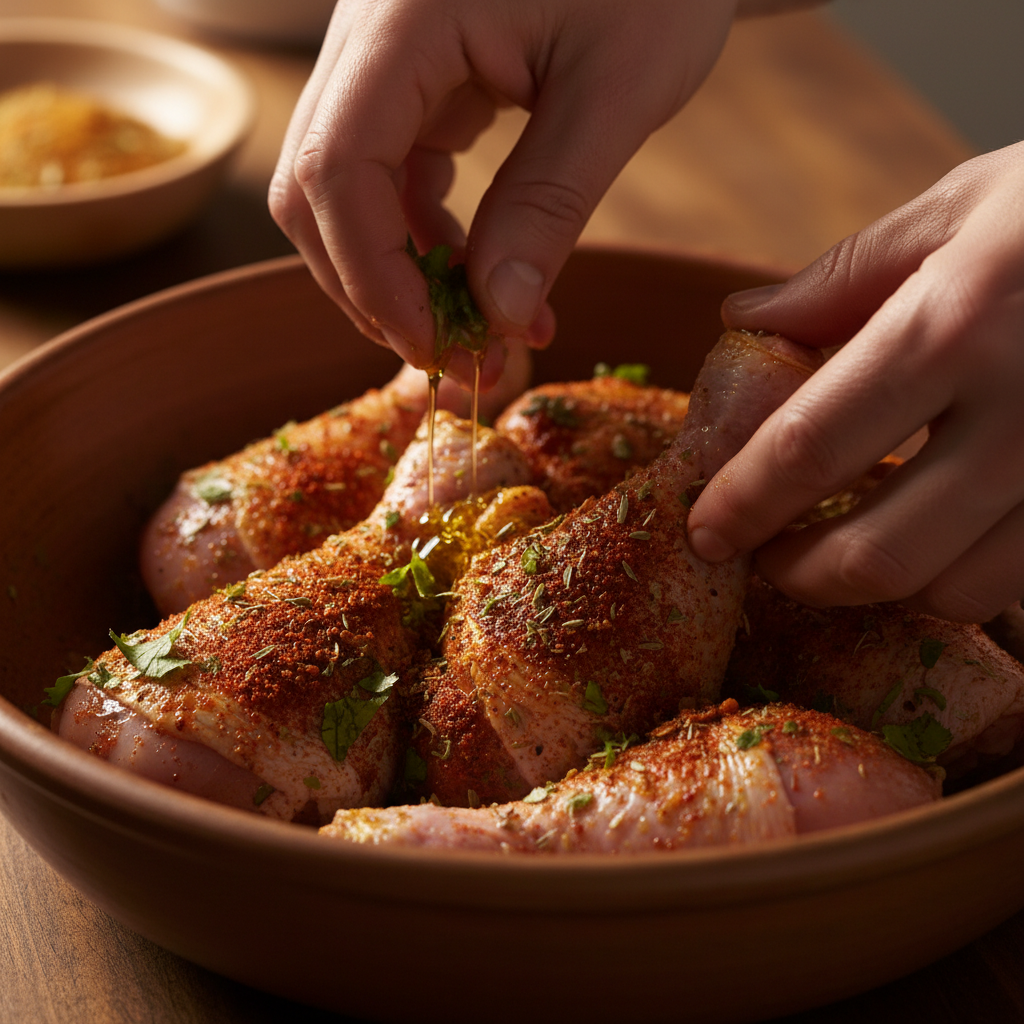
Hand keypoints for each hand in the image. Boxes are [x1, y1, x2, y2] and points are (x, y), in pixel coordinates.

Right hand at [269, 0, 738, 388]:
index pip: (335, 169)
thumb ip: (549, 204)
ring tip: (486, 339)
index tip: (436, 349)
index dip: (375, 276)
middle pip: (316, 191)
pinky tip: (489, 285)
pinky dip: (433, 245)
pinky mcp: (415, 83)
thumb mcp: (617, 91)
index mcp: (404, 19)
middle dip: (380, 291)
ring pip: (348, 195)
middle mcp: (368, 35)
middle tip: (460, 362)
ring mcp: (384, 59)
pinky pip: (395, 180)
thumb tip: (495, 316)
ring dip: (407, 279)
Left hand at [687, 142, 1023, 622]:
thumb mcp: (960, 207)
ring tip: (850, 548)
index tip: (705, 532)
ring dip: (884, 586)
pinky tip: (938, 541)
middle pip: (880, 551)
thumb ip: (843, 276)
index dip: (744, 504)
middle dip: (803, 573)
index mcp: (955, 323)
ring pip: (959, 590)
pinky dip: (965, 581)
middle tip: (769, 559)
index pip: (810, 445)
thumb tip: (743, 320)